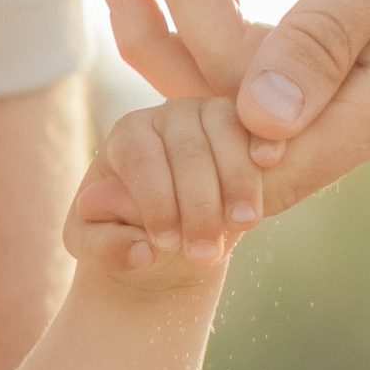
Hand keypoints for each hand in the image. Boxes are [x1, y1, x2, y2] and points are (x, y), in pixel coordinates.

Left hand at [65, 97, 263, 288]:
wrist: (175, 235)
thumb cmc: (128, 234)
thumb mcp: (98, 247)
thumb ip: (103, 247)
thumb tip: (141, 250)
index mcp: (128, 136)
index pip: (141, 159)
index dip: (156, 201)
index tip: (165, 242)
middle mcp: (169, 116)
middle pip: (188, 151)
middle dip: (198, 206)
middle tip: (203, 254)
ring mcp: (212, 115)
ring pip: (227, 134)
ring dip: (237, 183)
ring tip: (240, 225)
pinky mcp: (248, 126)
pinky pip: (259, 126)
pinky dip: (267, 141)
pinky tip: (271, 164)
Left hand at [104, 0, 369, 209]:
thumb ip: (324, 37)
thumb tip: (262, 125)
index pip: (275, 157)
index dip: (193, 130)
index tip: (128, 39)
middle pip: (240, 114)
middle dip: (168, 36)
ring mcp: (357, 95)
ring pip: (235, 83)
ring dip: (176, 14)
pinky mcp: (336, 64)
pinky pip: (253, 56)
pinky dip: (212, 7)